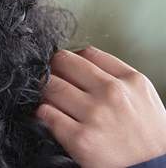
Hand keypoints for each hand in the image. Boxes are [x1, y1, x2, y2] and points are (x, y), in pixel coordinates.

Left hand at [35, 45, 165, 167]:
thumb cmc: (148, 139)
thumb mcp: (143, 99)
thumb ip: (116, 77)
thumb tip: (80, 62)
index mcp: (131, 80)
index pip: (87, 53)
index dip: (72, 60)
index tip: (66, 69)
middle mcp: (113, 93)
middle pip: (63, 62)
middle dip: (54, 71)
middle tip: (54, 83)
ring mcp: (95, 115)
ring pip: (50, 86)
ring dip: (46, 94)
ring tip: (54, 103)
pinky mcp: (80, 139)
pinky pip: (45, 113)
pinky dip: (44, 114)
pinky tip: (53, 119)